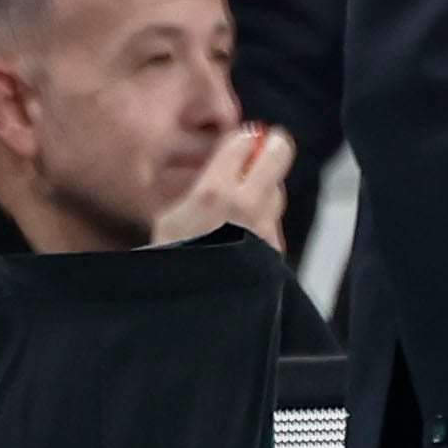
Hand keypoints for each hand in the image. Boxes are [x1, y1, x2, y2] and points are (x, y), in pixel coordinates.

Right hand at [152, 122, 293, 252]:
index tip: (243, 139)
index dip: (245, 138)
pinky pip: (274, 222)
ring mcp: (267, 229)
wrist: (184, 309)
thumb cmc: (168, 260)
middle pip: (280, 154)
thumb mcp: (171, 214)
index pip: (245, 141)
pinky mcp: (276, 251)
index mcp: (214, 194)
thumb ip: (202, 183)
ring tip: (243, 198)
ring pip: (278, 191)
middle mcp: (247, 207)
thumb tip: (227, 156)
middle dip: (272, 148)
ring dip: (266, 188)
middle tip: (264, 148)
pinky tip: (244, 230)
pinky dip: (264, 219)